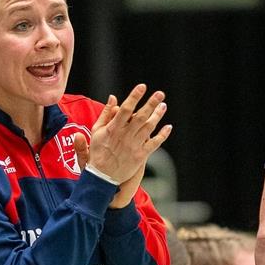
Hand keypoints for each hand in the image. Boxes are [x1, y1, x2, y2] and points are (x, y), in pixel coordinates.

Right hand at [81, 85, 171, 207]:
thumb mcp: (97, 132)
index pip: (126, 109)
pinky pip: (154, 144)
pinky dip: (162, 135)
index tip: (142, 86)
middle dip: (151, 104)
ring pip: (149, 128)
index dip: (134, 97)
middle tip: (160, 93)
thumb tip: (113, 97)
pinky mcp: (141, 156)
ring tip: (163, 105)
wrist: (102, 178)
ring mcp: (134, 146)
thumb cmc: (98, 152)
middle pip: (140, 116)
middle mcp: (125, 136)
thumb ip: (106, 114)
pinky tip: (168, 127)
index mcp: (113, 129)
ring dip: (157, 116)